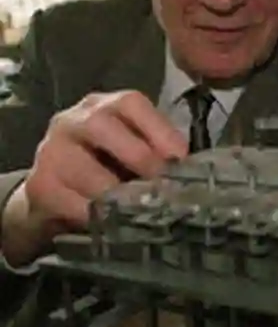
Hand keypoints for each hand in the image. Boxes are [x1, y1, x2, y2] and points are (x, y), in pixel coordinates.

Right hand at [2, 91, 186, 263]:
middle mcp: (74, 119)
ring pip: (83, 167)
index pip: (132, 103)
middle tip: (162, 183)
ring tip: (140, 206)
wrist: (58, 193)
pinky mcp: (39, 185)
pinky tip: (112, 223)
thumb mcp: (134, 150)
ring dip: (116, 191)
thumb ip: (157, 151)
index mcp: (106, 105)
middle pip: (103, 126)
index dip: (158, 129)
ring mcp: (51, 150)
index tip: (180, 157)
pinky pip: (68, 200)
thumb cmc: (108, 166)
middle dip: (138, 155)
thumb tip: (190, 168)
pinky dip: (94, 213)